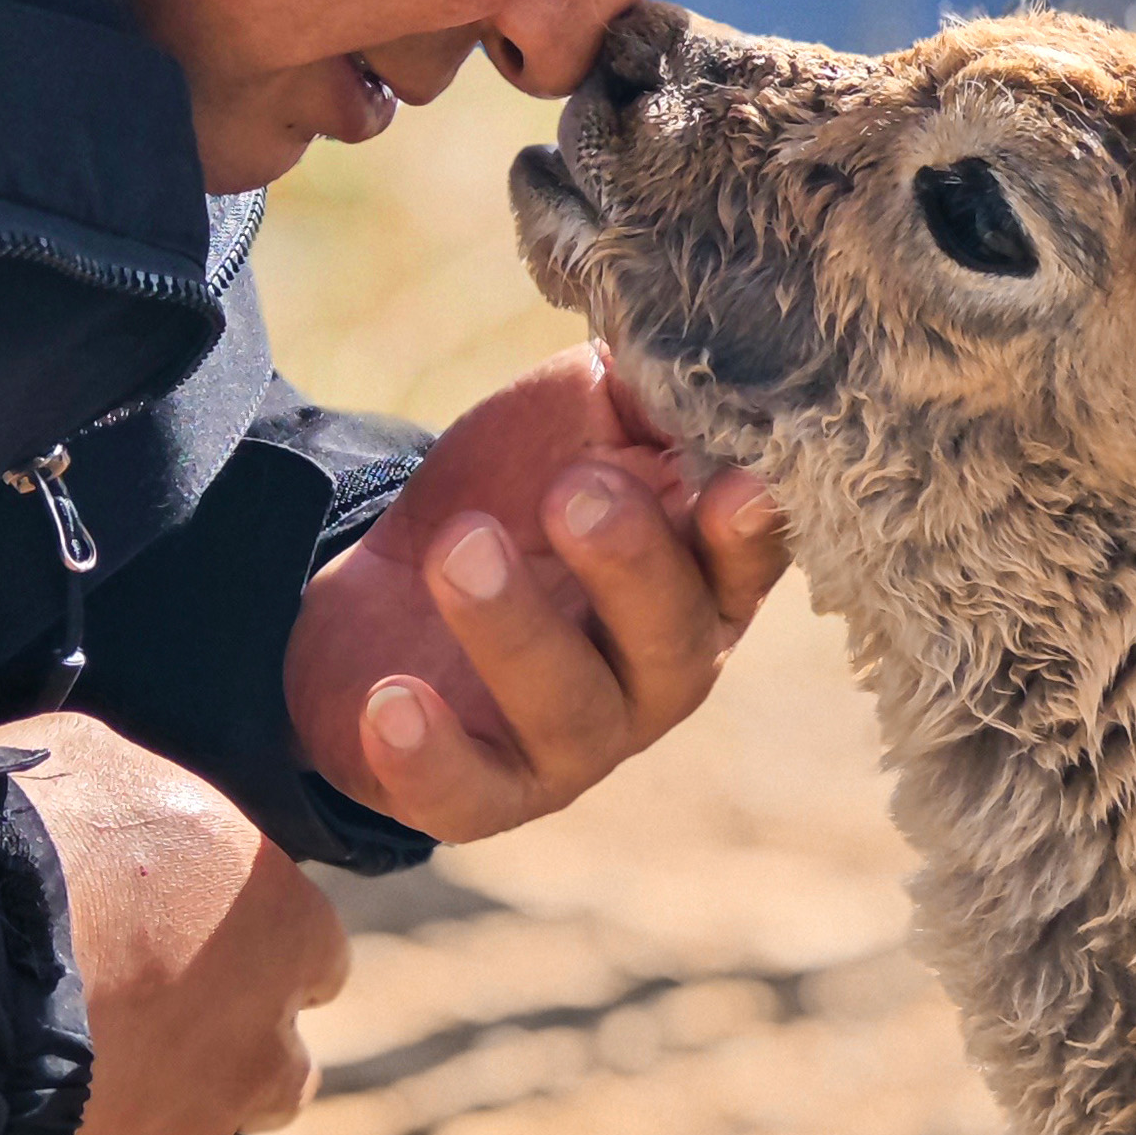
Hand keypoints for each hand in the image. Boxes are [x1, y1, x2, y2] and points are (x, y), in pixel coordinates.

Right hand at [0, 713, 348, 1134]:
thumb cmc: (6, 840)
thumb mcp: (91, 762)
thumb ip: (145, 805)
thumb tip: (133, 808)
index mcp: (283, 933)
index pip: (309, 961)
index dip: (245, 958)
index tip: (188, 951)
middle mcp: (260, 1060)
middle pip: (271, 1080)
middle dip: (213, 1066)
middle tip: (123, 1037)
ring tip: (80, 1129)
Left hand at [283, 345, 787, 840]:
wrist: (385, 591)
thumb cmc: (513, 494)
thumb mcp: (576, 420)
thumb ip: (642, 387)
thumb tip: (690, 342)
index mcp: (699, 579)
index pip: (748, 562)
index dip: (750, 531)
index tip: (733, 484)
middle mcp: (658, 672)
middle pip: (672, 638)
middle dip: (631, 565)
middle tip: (573, 490)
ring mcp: (575, 742)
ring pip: (570, 709)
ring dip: (516, 630)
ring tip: (458, 549)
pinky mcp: (483, 792)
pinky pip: (466, 792)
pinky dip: (428, 755)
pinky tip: (387, 700)